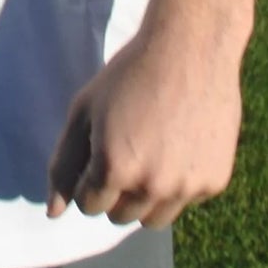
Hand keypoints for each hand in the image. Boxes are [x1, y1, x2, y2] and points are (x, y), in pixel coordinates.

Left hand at [45, 18, 244, 229]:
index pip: (88, 205)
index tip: (100, 149)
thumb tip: (53, 214)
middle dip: (115, 190)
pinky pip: (186, 200)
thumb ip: (64, 164)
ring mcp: (186, 187)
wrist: (191, 49)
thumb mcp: (84, 111)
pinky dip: (179, 182)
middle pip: (120, 216)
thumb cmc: (129, 75)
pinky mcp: (214, 182)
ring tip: (151, 152)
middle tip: (126, 149)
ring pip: (154, 218)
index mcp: (114, 169)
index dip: (89, 177)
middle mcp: (152, 186)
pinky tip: (180, 143)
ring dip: (146, 196)